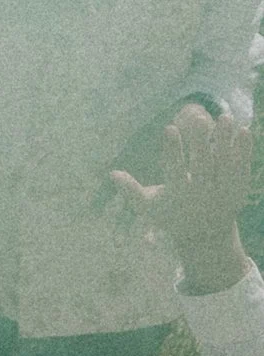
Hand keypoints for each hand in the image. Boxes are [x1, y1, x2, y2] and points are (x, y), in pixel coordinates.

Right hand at [111, 99, 253, 293]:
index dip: (172, 149)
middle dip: (201, 142)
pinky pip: (241, 169)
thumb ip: (131, 190)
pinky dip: (243, 151)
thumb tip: (111, 173)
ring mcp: (222, 193)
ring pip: (225, 165)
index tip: (170, 128)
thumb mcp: (149, 207)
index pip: (174, 170)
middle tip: (199, 118)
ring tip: (225, 117)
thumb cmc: (172, 216)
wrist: (206, 238)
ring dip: (226, 141)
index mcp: (178, 195)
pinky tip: (244, 131)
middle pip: (202, 165)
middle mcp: (202, 194)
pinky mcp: (237, 191)